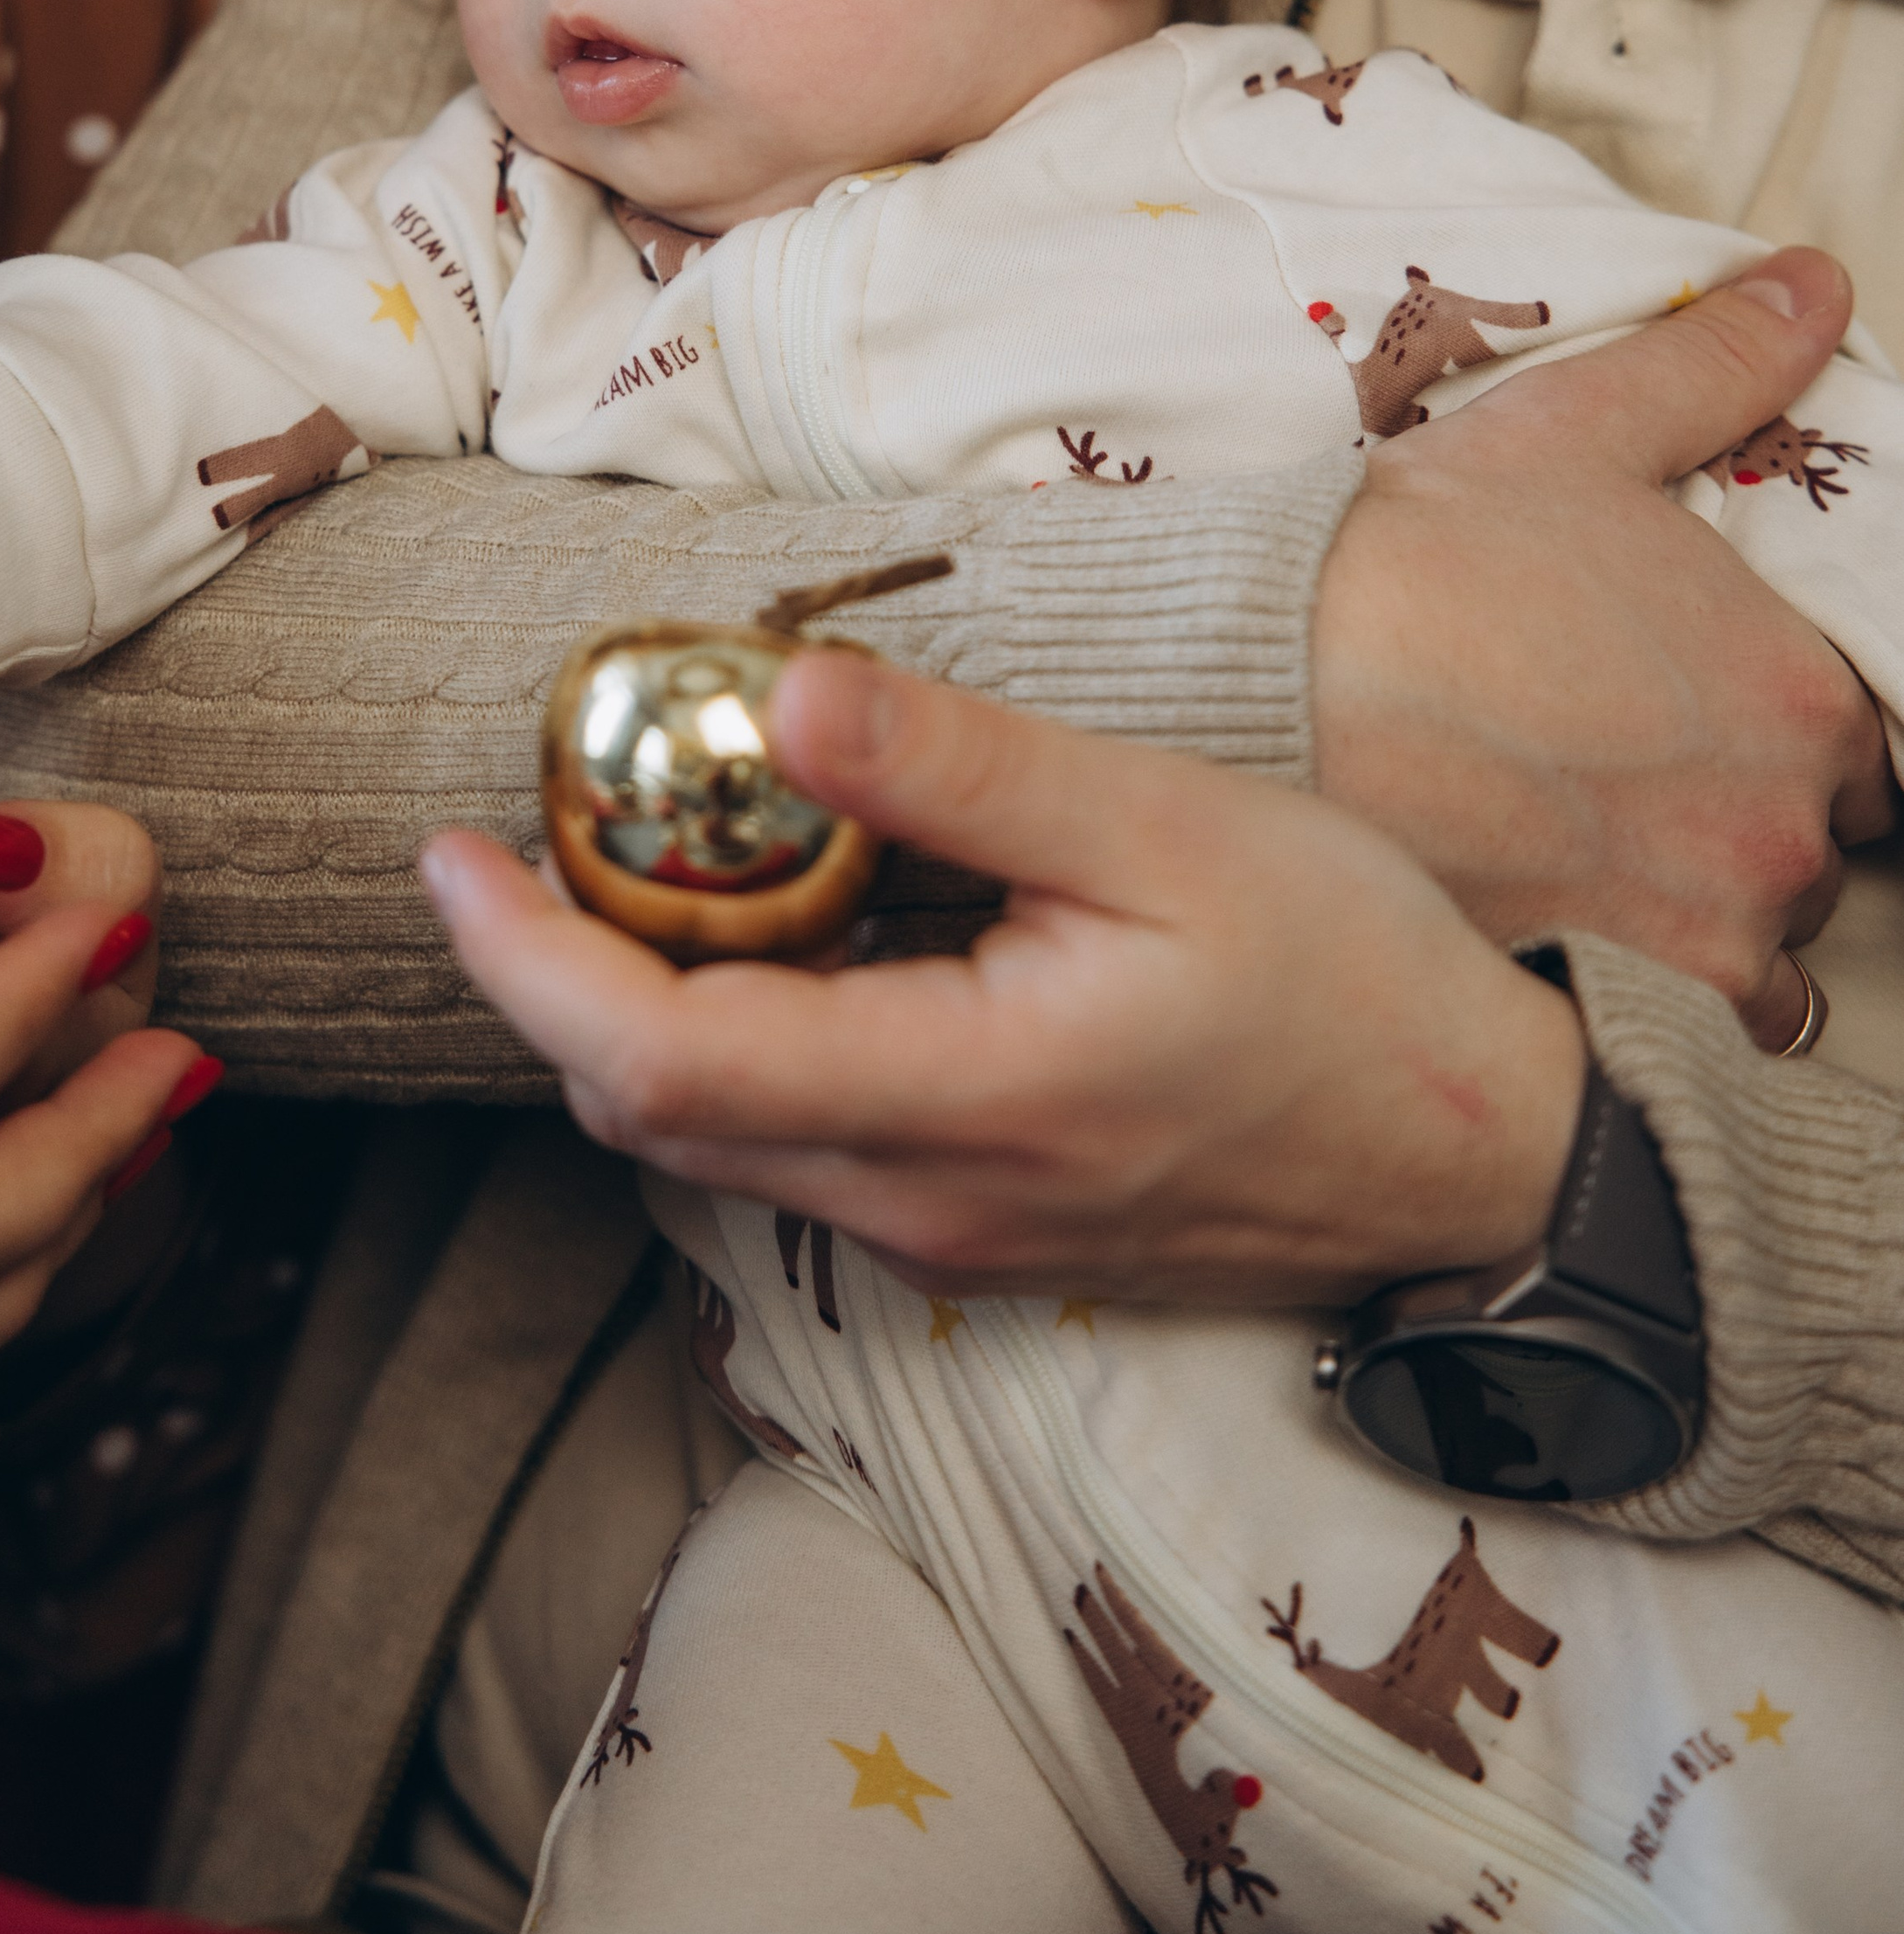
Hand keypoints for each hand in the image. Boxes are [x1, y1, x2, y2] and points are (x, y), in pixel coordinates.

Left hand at [422, 655, 1587, 1307]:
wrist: (1484, 1157)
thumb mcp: (1168, 829)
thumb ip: (965, 772)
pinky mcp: (982, 1232)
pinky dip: (723, 1059)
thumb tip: (782, 698)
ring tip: (610, 877)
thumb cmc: (1347, 975)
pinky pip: (795, 1159)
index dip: (529, 963)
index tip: (448, 854)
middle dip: (550, 986)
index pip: (666, 1059)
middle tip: (512, 842)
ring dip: (628, 1024)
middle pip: (656, 1119)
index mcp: (967, 1097)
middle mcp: (928, 1199)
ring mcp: (951, 1235)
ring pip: (715, 1150)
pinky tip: (755, 952)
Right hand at [1314, 247, 1891, 1048]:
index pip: (1860, 748)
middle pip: (1811, 851)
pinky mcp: (1615, 1003)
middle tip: (1624, 786)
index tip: (1695, 725)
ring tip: (1587, 865)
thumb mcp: (1577, 433)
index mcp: (1799, 693)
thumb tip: (1817, 284)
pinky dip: (1640, 997)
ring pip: (1755, 950)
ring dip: (1696, 917)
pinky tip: (1565, 936)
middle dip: (1742, 825)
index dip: (1781, 734)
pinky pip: (1681, 1035)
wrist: (1273, 676)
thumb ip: (1716, 366)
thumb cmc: (1422, 553)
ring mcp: (1704, 929)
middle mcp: (1781, 826)